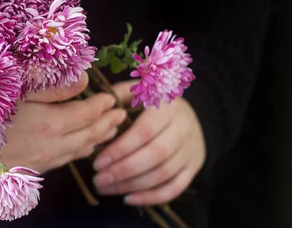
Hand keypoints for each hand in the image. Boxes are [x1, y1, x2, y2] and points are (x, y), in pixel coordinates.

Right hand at [0, 72, 127, 183]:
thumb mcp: (17, 89)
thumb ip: (54, 85)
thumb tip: (84, 79)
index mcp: (52, 123)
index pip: (89, 113)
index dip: (103, 104)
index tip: (113, 96)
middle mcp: (54, 145)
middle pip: (91, 134)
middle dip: (109, 123)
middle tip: (121, 113)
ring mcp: (44, 160)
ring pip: (81, 150)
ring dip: (99, 138)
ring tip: (111, 129)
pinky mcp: (33, 170)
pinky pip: (66, 160)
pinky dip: (81, 151)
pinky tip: (83, 147)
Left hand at [92, 80, 205, 205]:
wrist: (185, 113)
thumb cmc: (151, 103)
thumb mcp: (137, 92)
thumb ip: (118, 96)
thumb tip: (98, 108)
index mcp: (168, 106)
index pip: (144, 131)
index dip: (120, 149)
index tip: (97, 162)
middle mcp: (183, 127)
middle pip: (155, 155)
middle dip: (123, 170)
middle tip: (98, 179)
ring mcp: (191, 149)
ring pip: (163, 174)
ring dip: (132, 185)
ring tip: (106, 188)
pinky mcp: (193, 167)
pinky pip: (175, 188)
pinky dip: (151, 197)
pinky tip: (128, 198)